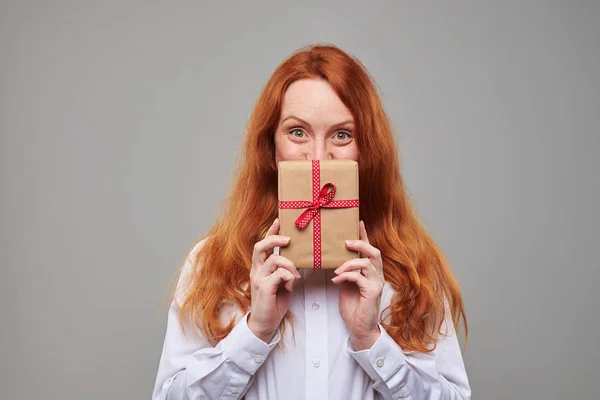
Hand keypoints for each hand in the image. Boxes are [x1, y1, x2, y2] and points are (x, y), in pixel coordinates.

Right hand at [248, 218, 300, 342]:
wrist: (265, 324)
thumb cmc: (273, 303)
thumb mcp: (281, 283)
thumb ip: (285, 271)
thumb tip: (297, 260)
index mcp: (260, 268)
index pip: (262, 245)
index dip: (270, 232)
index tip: (279, 221)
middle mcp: (256, 271)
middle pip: (260, 246)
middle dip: (274, 238)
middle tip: (288, 239)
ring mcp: (258, 278)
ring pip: (274, 259)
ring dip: (289, 264)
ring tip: (295, 275)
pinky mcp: (263, 288)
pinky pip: (279, 274)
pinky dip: (289, 277)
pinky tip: (291, 285)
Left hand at [331, 220, 384, 350]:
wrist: (359, 328)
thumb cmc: (354, 308)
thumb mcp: (346, 285)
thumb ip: (345, 272)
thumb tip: (335, 260)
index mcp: (371, 272)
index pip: (369, 250)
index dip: (365, 235)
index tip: (358, 222)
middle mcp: (377, 275)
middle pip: (374, 252)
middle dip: (360, 243)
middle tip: (346, 242)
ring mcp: (377, 283)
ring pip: (366, 263)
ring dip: (348, 264)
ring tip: (336, 270)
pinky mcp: (373, 292)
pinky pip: (359, 277)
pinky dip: (346, 276)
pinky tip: (336, 280)